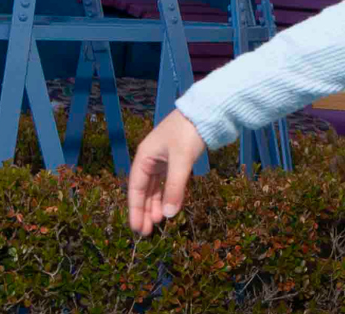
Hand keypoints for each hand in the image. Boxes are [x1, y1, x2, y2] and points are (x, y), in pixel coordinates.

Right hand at [128, 109, 206, 236]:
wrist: (208, 110)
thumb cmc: (189, 132)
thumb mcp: (181, 161)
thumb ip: (175, 188)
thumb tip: (168, 215)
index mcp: (145, 157)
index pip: (136, 189)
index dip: (135, 210)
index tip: (137, 229)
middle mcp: (151, 159)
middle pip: (145, 190)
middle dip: (145, 211)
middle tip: (148, 232)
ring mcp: (163, 159)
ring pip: (156, 187)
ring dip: (156, 204)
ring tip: (159, 223)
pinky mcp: (176, 159)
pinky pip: (168, 182)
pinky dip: (168, 195)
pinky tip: (170, 207)